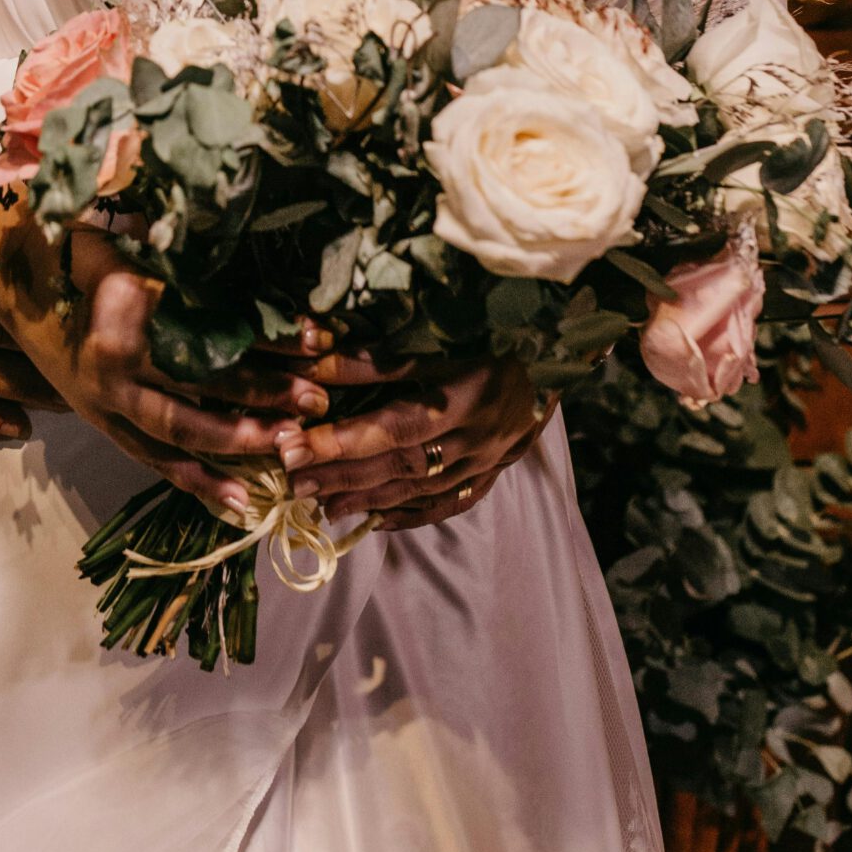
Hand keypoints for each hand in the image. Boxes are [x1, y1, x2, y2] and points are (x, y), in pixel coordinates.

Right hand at [0, 221, 326, 518]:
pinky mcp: (103, 422)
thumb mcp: (126, 229)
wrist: (13, 282)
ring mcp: (106, 398)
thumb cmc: (79, 246)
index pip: (212, 325)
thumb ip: (173, 239)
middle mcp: (115, 359)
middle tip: (317, 400)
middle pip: (201, 384)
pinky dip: (196, 481)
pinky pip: (154, 459)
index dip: (268, 336)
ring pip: (181, 430)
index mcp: (126, 301)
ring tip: (291, 449)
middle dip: (265, 395)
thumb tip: (239, 220)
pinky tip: (240, 500)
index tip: (319, 339)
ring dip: (239, 441)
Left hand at [276, 346, 549, 531]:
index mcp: (464, 395)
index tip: (293, 445)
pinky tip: (374, 521)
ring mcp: (485, 461)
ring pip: (420, 488)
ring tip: (319, 505)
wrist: (560, 353)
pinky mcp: (491, 474)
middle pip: (400, 463)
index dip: (341, 438)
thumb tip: (314, 352)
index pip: (393, 426)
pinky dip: (409, 515)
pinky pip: (447, 504)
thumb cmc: (494, 329)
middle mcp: (476, 436)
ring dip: (366, 497)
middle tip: (291, 480)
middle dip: (341, 473)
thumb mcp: (440, 334)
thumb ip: (378, 353)